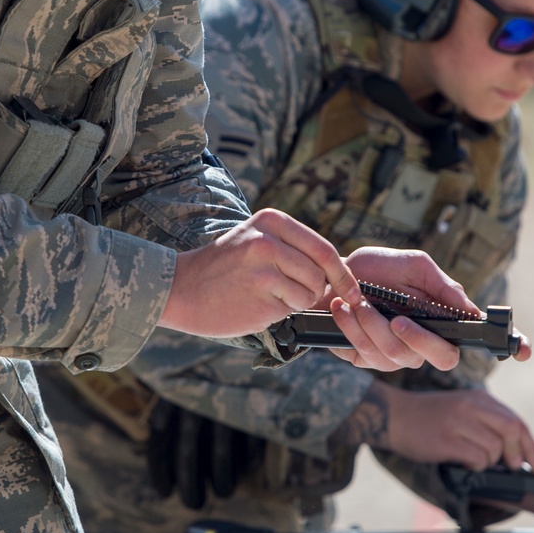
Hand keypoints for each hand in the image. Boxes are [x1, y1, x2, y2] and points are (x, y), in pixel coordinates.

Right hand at [159, 209, 361, 336]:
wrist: (180, 289)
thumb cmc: (224, 268)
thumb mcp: (256, 240)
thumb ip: (294, 249)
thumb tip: (340, 273)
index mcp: (272, 220)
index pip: (323, 248)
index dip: (343, 274)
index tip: (352, 292)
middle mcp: (269, 240)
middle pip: (320, 272)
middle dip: (316, 289)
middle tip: (291, 293)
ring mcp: (264, 268)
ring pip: (309, 292)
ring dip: (296, 301)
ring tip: (267, 294)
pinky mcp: (260, 295)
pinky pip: (291, 309)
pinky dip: (280, 312)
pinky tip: (256, 304)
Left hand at [326, 246, 529, 373]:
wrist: (328, 276)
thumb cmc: (373, 269)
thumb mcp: (412, 265)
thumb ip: (442, 286)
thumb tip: (471, 310)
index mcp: (441, 317)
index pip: (480, 337)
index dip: (509, 345)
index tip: (524, 350)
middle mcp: (425, 340)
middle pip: (444, 359)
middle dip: (420, 341)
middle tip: (398, 321)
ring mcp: (398, 354)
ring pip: (399, 356)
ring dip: (374, 325)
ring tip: (356, 301)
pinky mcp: (369, 360)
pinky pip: (369, 354)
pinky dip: (354, 328)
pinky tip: (343, 309)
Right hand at [382, 386, 533, 468]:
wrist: (394, 415)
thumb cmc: (429, 417)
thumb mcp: (462, 408)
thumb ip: (487, 421)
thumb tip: (516, 450)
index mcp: (479, 397)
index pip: (516, 421)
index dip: (530, 445)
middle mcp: (471, 406)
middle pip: (512, 431)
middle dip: (518, 454)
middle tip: (513, 466)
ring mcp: (458, 422)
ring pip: (494, 449)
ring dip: (490, 462)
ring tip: (474, 459)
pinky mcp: (447, 439)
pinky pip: (476, 459)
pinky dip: (475, 466)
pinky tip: (463, 461)